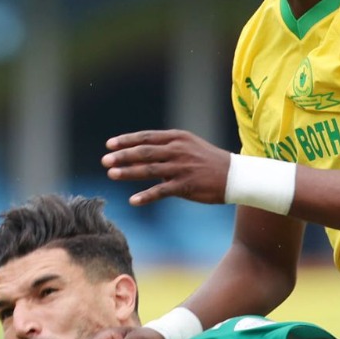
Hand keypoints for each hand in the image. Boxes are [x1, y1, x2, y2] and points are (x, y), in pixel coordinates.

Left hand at [103, 129, 232, 206]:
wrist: (234, 175)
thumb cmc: (208, 161)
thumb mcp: (188, 147)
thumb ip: (165, 150)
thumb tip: (140, 159)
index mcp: (177, 138)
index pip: (146, 137)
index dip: (126, 141)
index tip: (109, 145)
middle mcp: (178, 150)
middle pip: (144, 152)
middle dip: (122, 156)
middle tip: (105, 161)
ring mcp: (182, 168)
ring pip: (149, 169)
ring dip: (129, 172)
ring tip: (111, 175)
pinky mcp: (187, 185)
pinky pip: (162, 191)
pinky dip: (146, 196)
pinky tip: (133, 201)